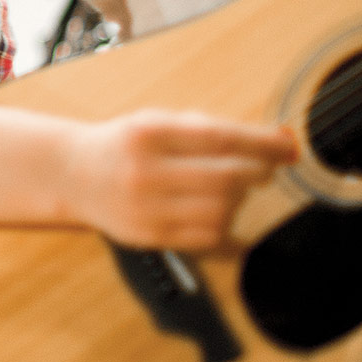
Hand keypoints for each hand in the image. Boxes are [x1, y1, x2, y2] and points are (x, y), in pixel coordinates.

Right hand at [64, 109, 297, 250]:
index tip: (288, 147)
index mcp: (147, 133)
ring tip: (229, 190)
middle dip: (256, 173)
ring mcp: (145, 208)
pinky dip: (227, 228)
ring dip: (239, 201)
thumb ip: (213, 129)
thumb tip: (278, 139)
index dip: (262, 144)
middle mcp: (143, 172)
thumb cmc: (125, 145)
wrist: (73, 174)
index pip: (220, 138)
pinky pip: (207, 239)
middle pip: (225, 178)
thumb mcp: (159, 122)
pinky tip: (223, 216)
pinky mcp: (149, 237)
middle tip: (262, 170)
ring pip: (221, 212)